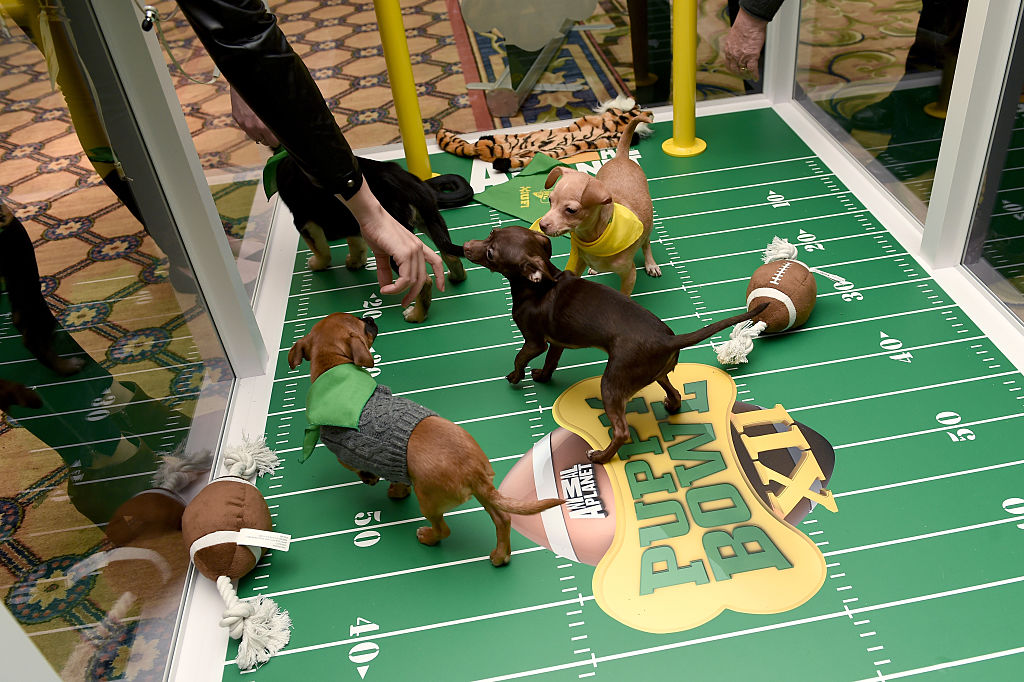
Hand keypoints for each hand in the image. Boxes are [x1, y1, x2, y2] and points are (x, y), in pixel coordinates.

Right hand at [230, 86, 279, 146]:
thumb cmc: (262, 92)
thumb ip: (279, 120)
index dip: (278, 139)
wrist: (245, 81)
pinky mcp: (238, 119)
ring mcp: (244, 124)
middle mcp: (253, 126)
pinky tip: (255, 117)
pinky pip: (247, 129)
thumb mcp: (276, 106)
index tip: (280, 136)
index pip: (274, 142)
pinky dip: (251, 126)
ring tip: (263, 123)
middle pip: (265, 142)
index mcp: (265, 125)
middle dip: (270, 137)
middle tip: (272, 130)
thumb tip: (287, 127)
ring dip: (260, 133)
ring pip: (255, 137)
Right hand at [340, 181, 445, 306]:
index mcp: (416, 247)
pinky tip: (387, 289)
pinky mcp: (406, 253)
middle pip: (422, 279)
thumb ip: (386, 270)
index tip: (441, 288)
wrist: (371, 218)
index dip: (440, 276)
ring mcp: (414, 251)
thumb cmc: (376, 231)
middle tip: (403, 303)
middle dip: (413, 294)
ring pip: (413, 281)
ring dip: (400, 291)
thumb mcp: (383, 254)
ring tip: (387, 292)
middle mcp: (418, 249)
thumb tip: (385, 286)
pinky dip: (396, 288)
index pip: (435, 261)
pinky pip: (405, 278)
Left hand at [723, 8, 767, 80]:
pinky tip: (756, 77)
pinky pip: (752, 69)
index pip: (728, 63)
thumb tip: (738, 44)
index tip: (735, 70)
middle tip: (743, 75)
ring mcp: (741, 57)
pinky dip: (754, 74)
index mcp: (728, 49)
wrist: (749, 21)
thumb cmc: (744, 25)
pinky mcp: (751, 56)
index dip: (732, 68)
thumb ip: (735, 43)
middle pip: (735, 69)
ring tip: (750, 76)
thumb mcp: (734, 35)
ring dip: (747, 74)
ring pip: (743, 70)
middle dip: (739, 73)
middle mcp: (733, 55)